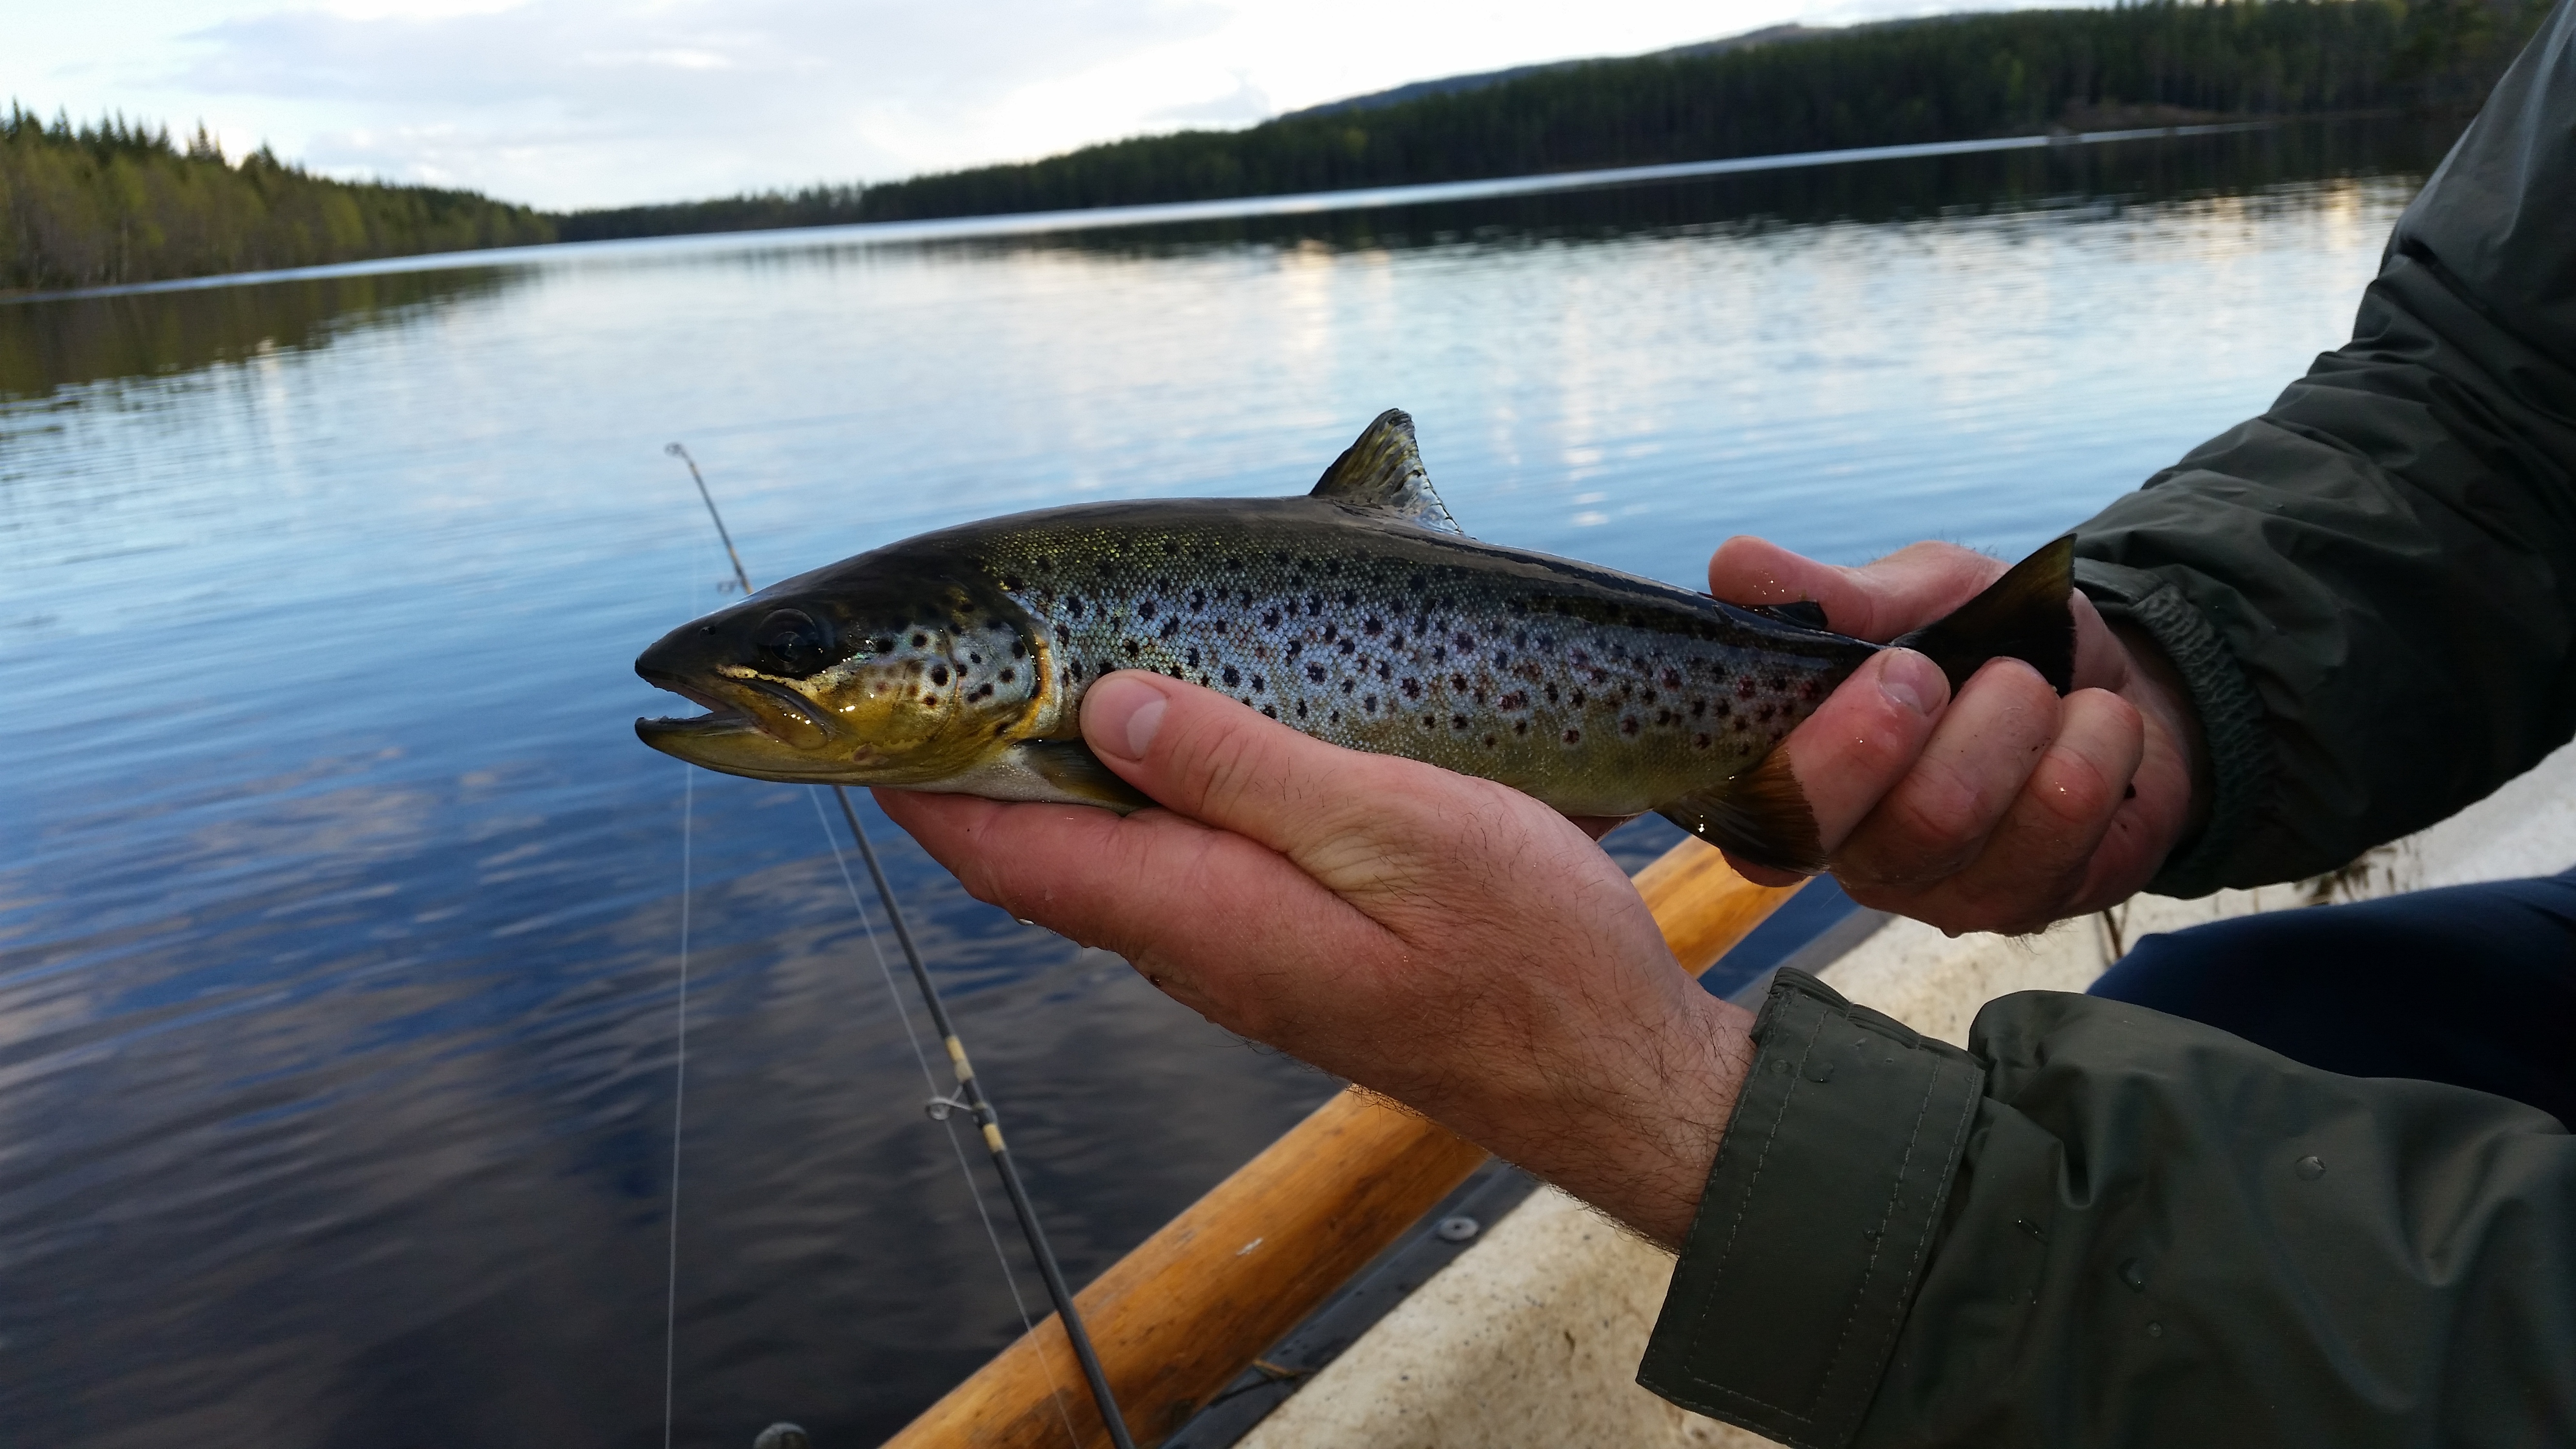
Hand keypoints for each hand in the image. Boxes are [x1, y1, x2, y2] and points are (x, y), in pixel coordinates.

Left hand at [878, 672, 1753, 1246]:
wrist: (1610, 1075)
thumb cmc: (1530, 956)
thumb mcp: (1399, 828)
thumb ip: (1246, 769)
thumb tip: (1108, 710)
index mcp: (1204, 917)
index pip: (1008, 850)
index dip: (915, 780)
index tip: (846, 713)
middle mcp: (1195, 950)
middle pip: (1036, 853)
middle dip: (967, 767)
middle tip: (921, 675)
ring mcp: (1238, 959)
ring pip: (1102, 860)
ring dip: (1052, 778)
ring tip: (1025, 687)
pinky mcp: (1284, 955)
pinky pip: (1171, 873)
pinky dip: (1137, 802)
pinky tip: (1163, 749)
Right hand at [1708, 537, 2207, 934]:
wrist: (2116, 680)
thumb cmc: (1990, 640)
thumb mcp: (1919, 593)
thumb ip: (1834, 595)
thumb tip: (1734, 567)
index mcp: (1792, 779)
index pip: (1760, 808)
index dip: (1821, 750)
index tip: (1894, 669)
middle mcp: (1847, 853)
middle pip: (1855, 832)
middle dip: (1933, 731)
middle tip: (1972, 669)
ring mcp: (1932, 893)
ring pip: (1950, 824)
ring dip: (2019, 721)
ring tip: (2036, 685)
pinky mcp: (2020, 908)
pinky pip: (2055, 830)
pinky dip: (2093, 744)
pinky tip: (2090, 725)